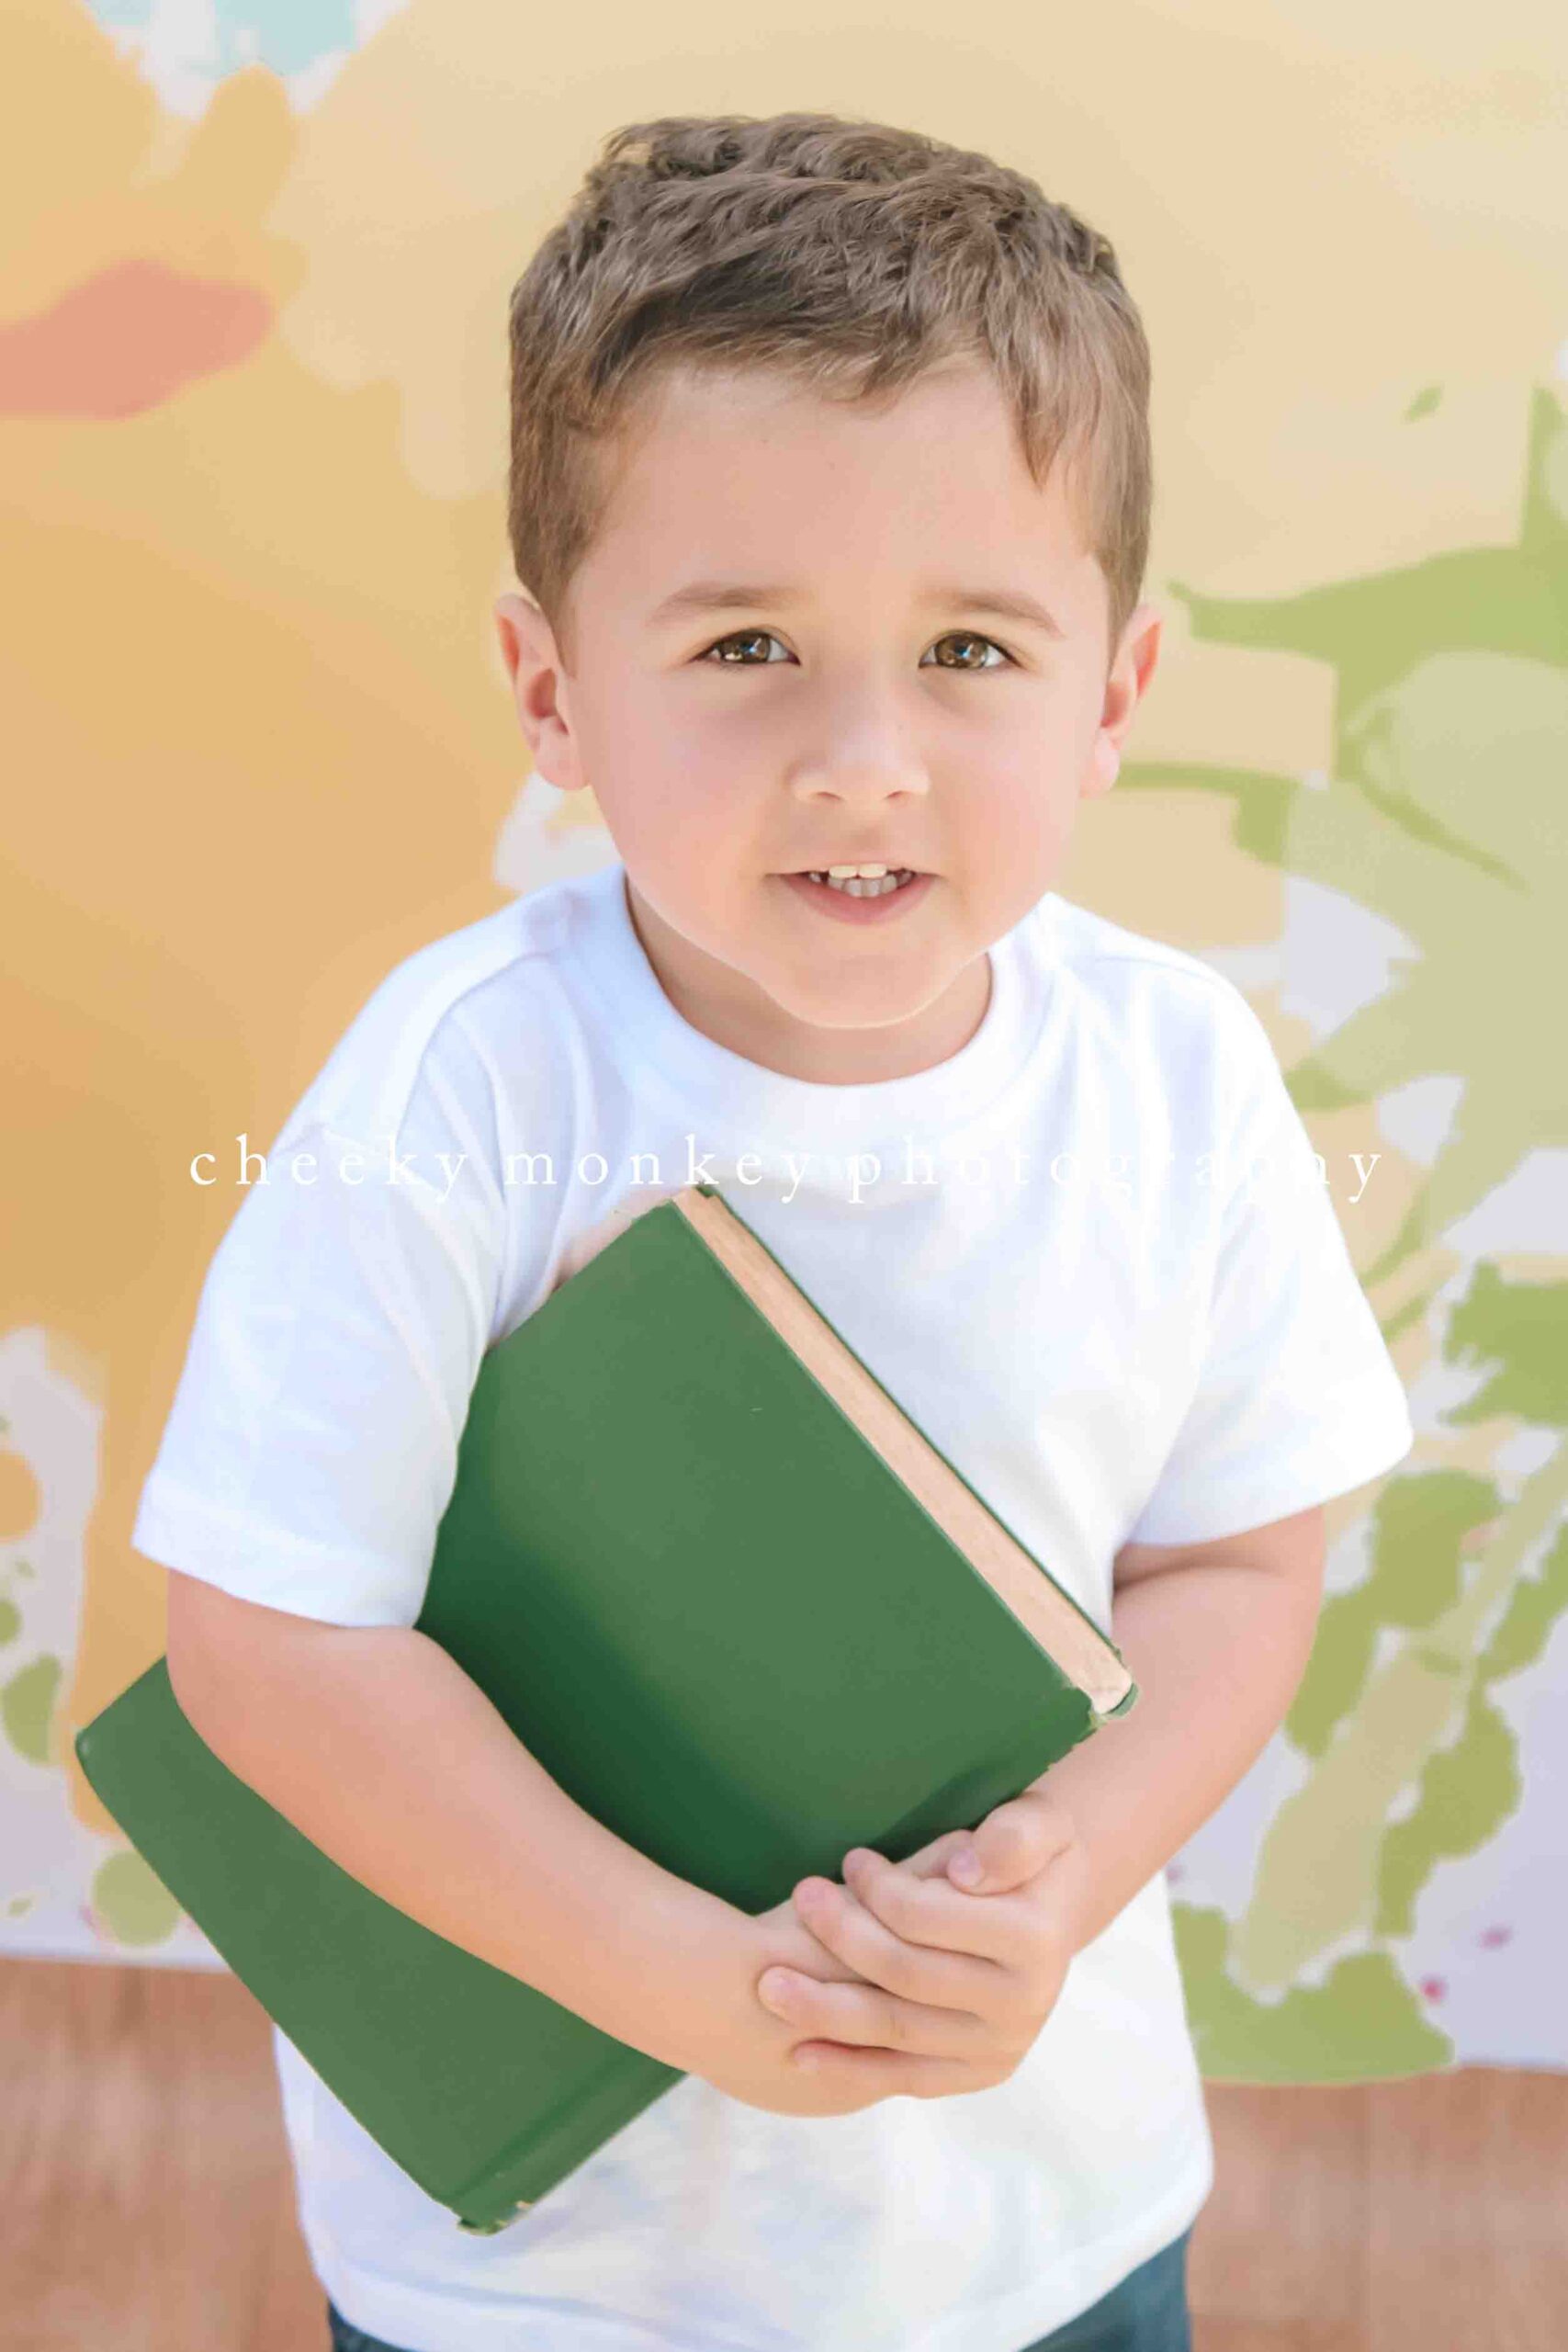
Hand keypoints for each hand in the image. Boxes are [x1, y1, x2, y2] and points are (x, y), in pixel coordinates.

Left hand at [752, 1788, 1089, 2102]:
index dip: (879, 1888)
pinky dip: (850, 2067)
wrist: (1053, 1910)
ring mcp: (999, 2047)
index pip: (930, 1917)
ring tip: (769, 1984)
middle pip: (906, 1974)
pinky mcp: (977, 2074)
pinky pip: (905, 2078)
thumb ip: (1010, 1839)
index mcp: (1036, 1940)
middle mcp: (1023, 2004)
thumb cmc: (1030, 1851)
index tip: (850, 1859)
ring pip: (896, 2031)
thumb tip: (965, 1876)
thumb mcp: (1038, 1822)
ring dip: (826, 2010)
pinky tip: (800, 2054)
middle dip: (842, 1937)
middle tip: (799, 1898)